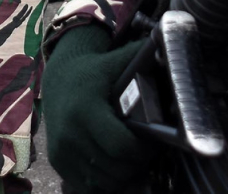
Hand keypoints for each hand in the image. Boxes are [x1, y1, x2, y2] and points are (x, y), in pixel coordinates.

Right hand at [42, 26, 159, 191]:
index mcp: (86, 109)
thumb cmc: (96, 71)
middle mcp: (70, 133)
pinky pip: (89, 184)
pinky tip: (113, 162)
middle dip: (137, 163)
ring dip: (123, 174)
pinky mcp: (57, 161)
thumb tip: (171, 47)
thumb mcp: (116, 61)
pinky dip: (105, 179)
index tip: (154, 141)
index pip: (123, 146)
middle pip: (116, 168)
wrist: (58, 77)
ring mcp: (61, 150)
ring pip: (105, 181)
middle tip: (146, 150)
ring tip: (131, 157)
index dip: (145, 150)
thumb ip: (141, 57)